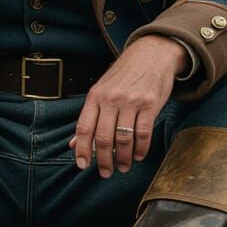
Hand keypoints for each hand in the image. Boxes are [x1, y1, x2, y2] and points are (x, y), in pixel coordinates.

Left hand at [70, 36, 189, 177]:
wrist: (152, 53)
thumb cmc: (125, 74)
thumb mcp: (102, 90)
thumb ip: (90, 117)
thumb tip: (74, 144)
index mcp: (95, 96)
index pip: (84, 128)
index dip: (81, 150)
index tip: (82, 165)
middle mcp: (111, 99)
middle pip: (104, 138)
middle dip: (104, 160)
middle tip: (106, 173)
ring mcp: (131, 101)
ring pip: (124, 139)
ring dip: (124, 158)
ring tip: (124, 167)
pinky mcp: (150, 104)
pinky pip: (143, 133)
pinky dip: (141, 149)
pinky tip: (139, 155)